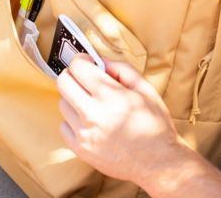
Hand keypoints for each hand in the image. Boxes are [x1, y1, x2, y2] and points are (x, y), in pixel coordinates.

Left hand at [56, 54, 179, 184]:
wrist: (158, 162)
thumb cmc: (154, 125)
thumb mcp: (145, 89)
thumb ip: (122, 69)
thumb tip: (101, 61)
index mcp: (109, 95)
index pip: (78, 67)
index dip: (82, 60)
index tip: (88, 62)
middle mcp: (92, 113)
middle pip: (63, 82)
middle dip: (73, 74)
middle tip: (86, 78)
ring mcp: (84, 133)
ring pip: (62, 103)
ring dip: (73, 97)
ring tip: (91, 102)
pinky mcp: (80, 149)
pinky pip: (64, 125)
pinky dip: (73, 119)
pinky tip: (89, 120)